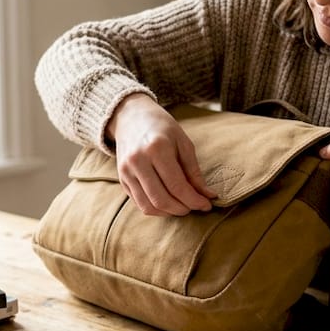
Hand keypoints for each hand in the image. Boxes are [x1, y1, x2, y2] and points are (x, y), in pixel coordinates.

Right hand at [107, 94, 216, 215]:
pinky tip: (168, 204)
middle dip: (182, 209)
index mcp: (156, 149)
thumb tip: (208, 196)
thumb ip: (194, 171)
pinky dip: (156, 209)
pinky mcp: (121, 179)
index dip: (194, 200)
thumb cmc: (162, 128)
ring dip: (169, 213)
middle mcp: (138, 161)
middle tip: (195, 207)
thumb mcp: (183, 142)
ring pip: (149, 206)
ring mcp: (126, 172)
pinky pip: (139, 203)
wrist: (131, 117)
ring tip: (182, 206)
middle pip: (162, 200)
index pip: (177, 186)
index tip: (207, 205)